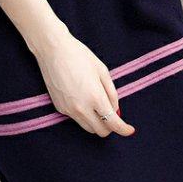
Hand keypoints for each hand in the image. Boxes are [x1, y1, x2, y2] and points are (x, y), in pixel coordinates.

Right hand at [41, 23, 133, 140]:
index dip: (123, 130)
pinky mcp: (60, 109)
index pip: (113, 123)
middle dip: (110, 126)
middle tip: (112, 115)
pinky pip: (77, 119)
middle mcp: (82, 108)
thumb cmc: (79, 55)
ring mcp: (69, 110)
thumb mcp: (102, 71)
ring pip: (89, 128)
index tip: (129, 130)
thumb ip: (112, 93)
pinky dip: (84, 114)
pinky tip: (81, 98)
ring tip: (97, 106)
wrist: (53, 50)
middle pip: (101, 132)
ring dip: (97, 122)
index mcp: (95, 97)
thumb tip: (116, 111)